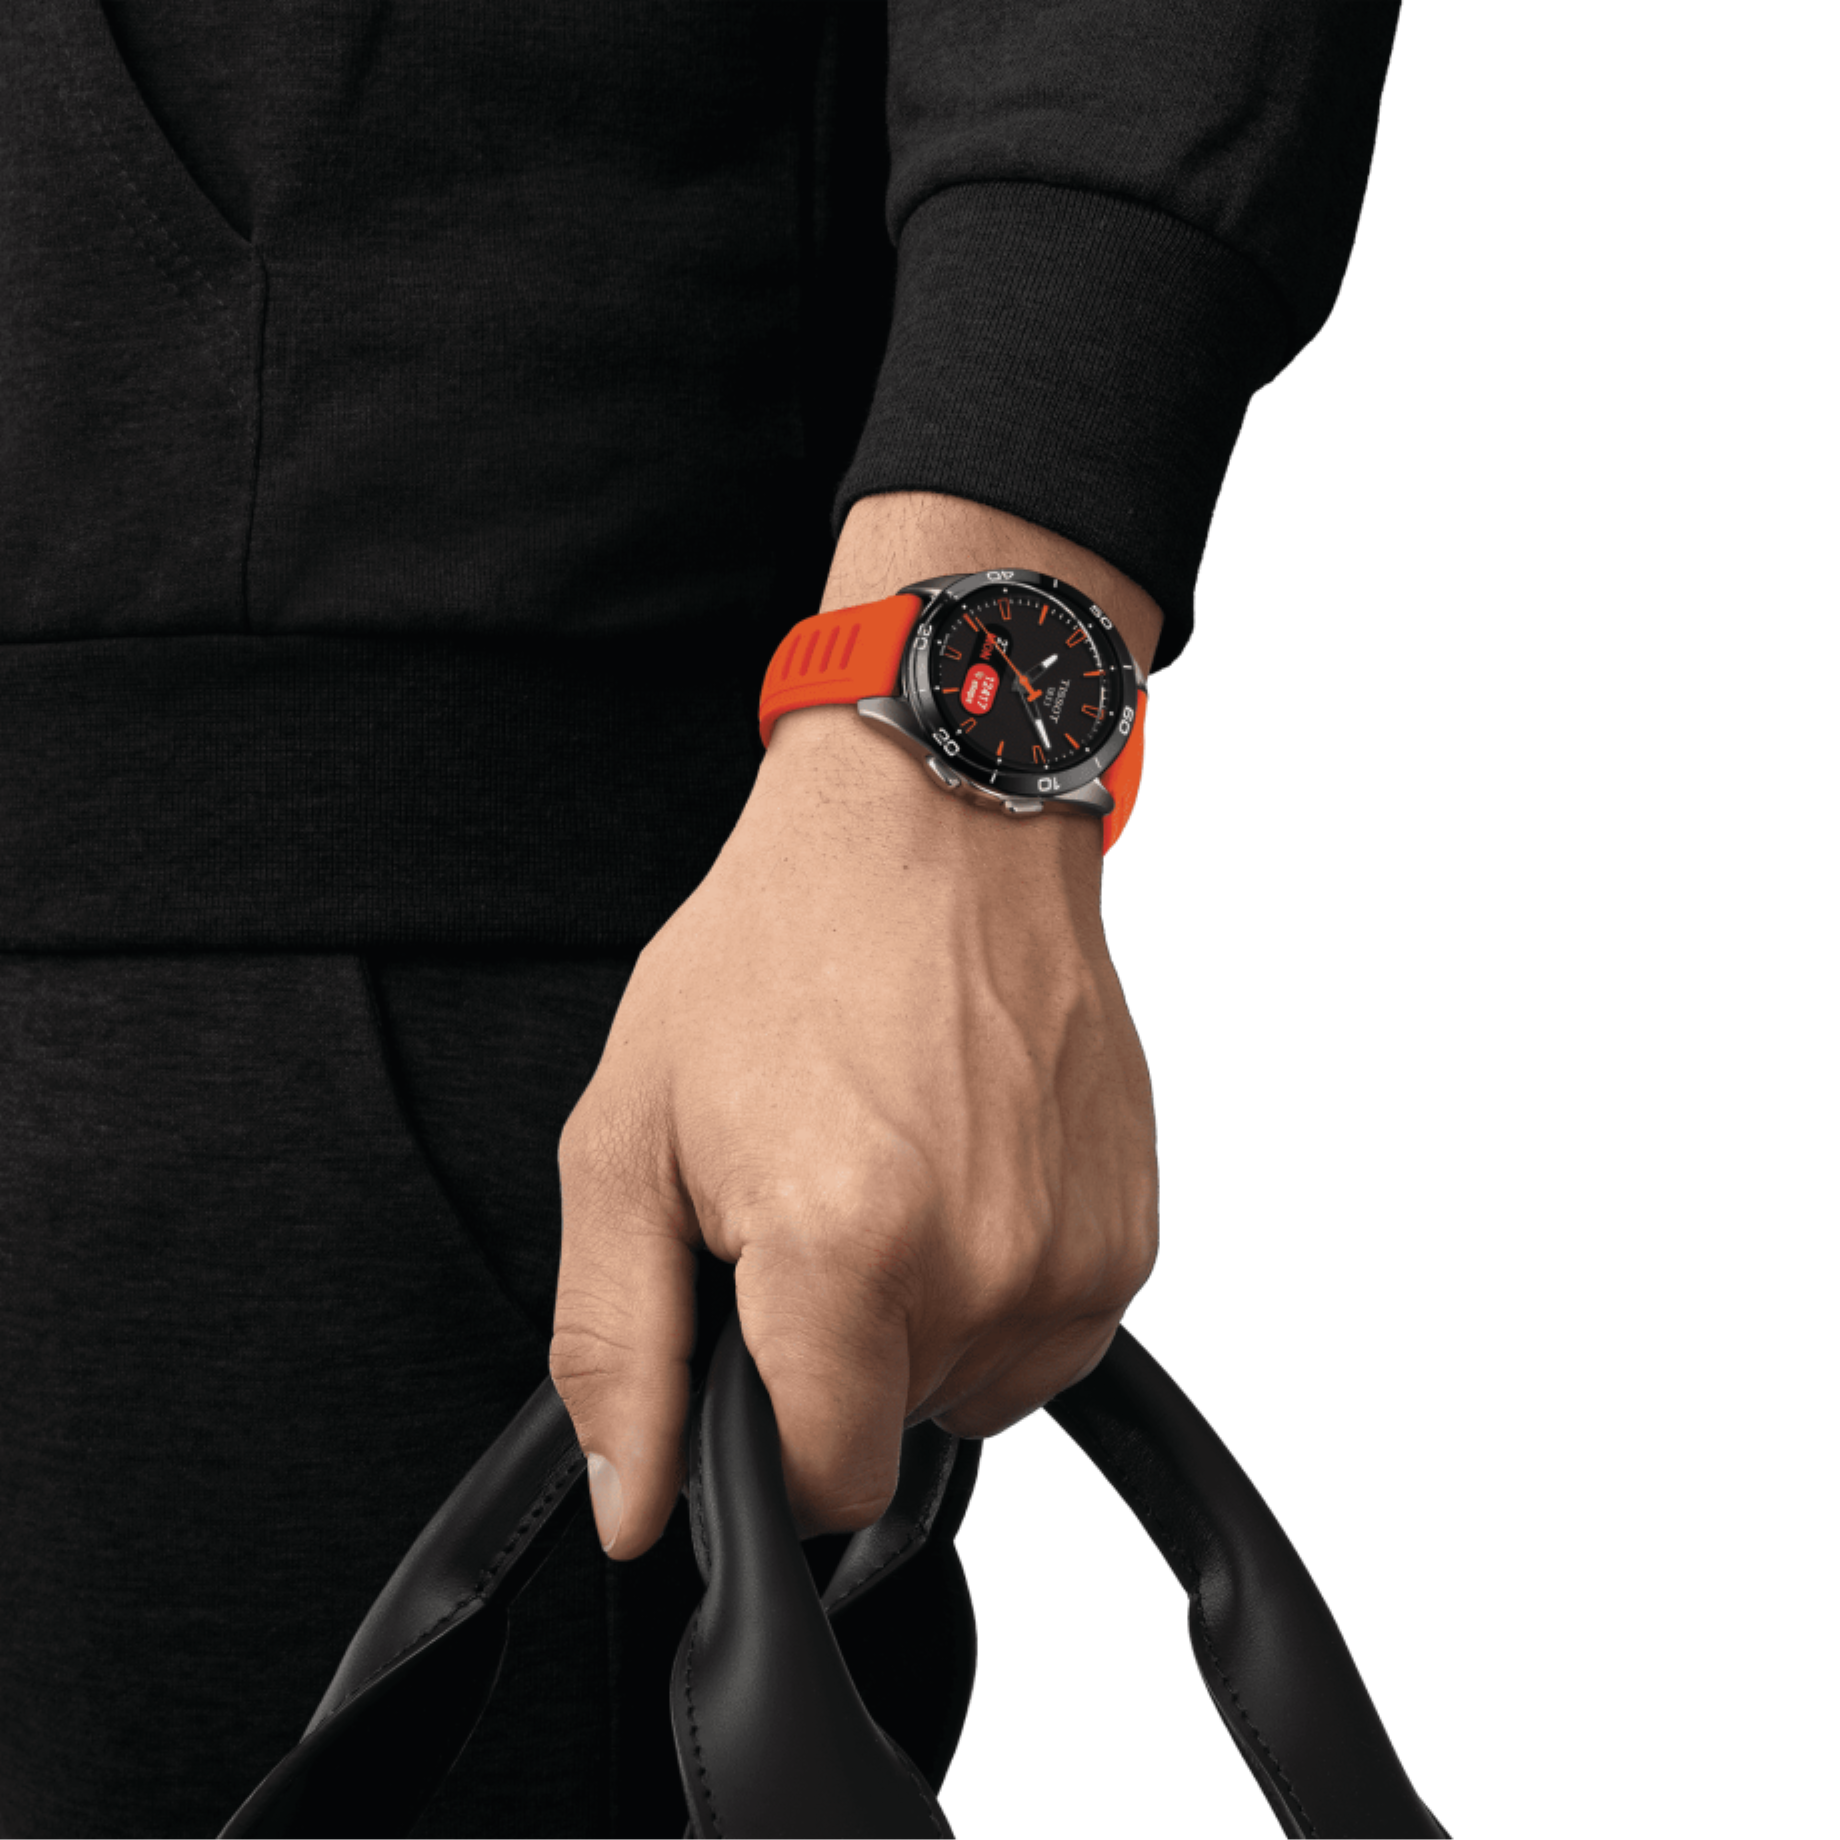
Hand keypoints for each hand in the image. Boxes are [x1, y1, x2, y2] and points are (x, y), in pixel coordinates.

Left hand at [549, 707, 1159, 1556]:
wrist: (935, 833)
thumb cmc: (777, 955)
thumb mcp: (630, 1138)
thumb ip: (618, 1345)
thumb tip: (634, 1508)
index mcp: (846, 1249)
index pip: (826, 1483)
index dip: (765, 1448)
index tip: (752, 1356)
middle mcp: (982, 1268)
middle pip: (895, 1432)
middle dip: (833, 1359)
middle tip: (807, 1215)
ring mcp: (1073, 1255)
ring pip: (975, 1395)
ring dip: (919, 1330)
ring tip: (888, 1181)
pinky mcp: (1129, 1234)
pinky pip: (1046, 1337)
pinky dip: (991, 1290)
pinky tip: (956, 1177)